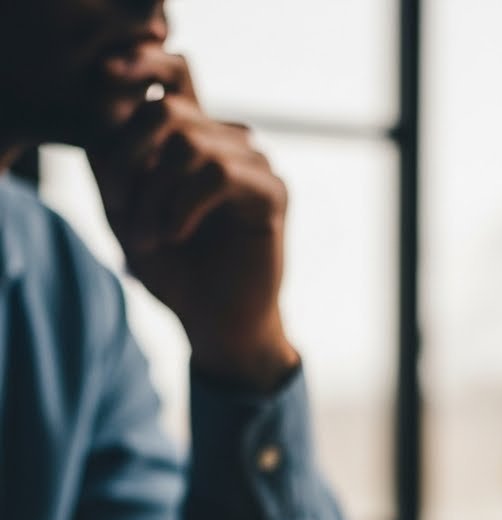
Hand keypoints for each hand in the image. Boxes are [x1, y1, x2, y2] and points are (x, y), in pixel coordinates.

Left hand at [88, 47, 296, 389]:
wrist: (215, 324)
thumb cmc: (174, 272)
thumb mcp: (123, 213)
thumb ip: (109, 164)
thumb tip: (100, 111)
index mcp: (194, 137)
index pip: (165, 82)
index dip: (133, 90)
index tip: (108, 128)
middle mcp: (227, 141)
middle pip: (167, 111)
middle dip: (130, 161)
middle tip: (118, 209)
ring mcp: (253, 163)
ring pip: (189, 144)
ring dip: (155, 195)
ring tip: (150, 237)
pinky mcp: (272, 191)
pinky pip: (218, 173)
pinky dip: (184, 206)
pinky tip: (176, 235)